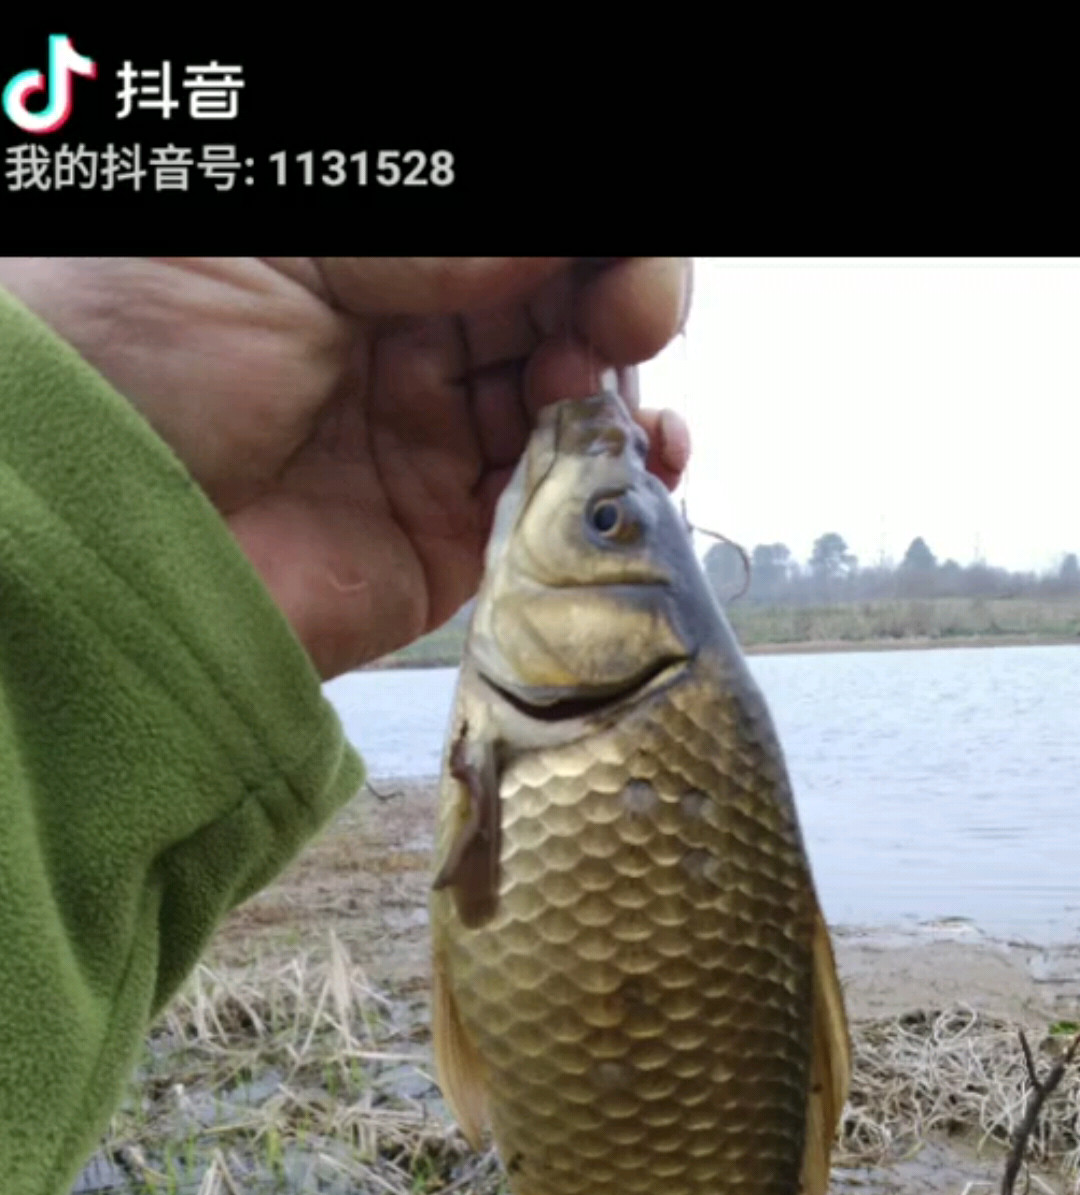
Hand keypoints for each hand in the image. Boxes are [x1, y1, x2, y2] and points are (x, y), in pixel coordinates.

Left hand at [0, 256, 690, 677]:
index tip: (620, 269)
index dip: (588, 248)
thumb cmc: (134, 343)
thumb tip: (575, 247)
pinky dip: (614, 487)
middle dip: (614, 307)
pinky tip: (641, 458)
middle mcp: (399, 341)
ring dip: (618, 390)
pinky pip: (554, 515)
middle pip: (556, 311)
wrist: (78, 521)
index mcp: (361, 250)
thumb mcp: (291, 231)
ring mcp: (421, 446)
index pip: (515, 242)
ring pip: (571, 406)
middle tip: (629, 322)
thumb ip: (445, 231)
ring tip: (608, 390)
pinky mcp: (437, 550)